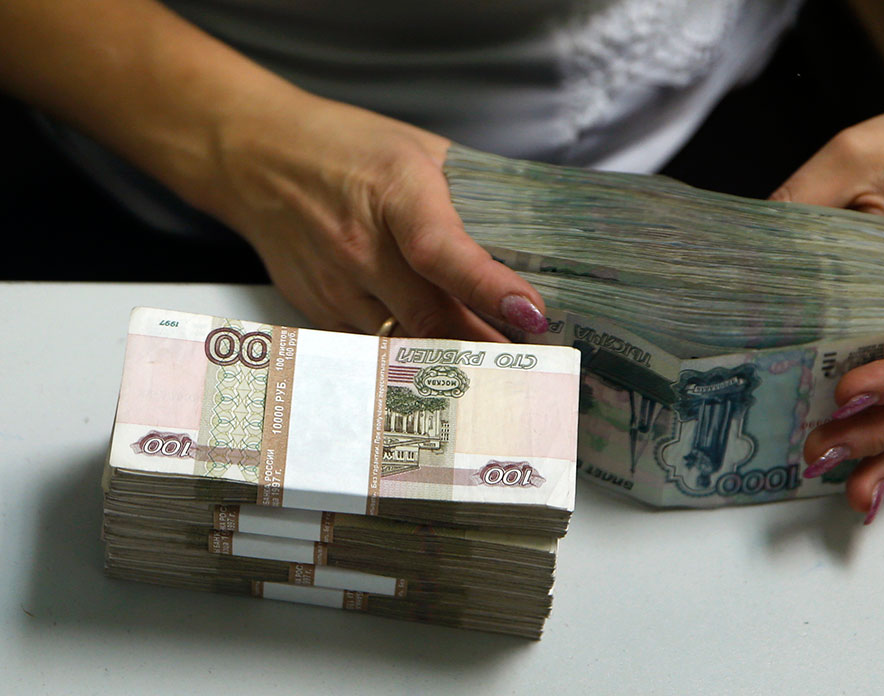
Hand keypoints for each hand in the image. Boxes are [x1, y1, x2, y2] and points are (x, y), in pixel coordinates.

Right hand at [200, 88, 546, 339]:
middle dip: (486, 346)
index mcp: (394, 191)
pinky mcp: (318, 309)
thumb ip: (467, 193)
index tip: (530, 312)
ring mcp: (333, 283)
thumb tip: (526, 238)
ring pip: (404, 342)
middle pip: (430, 316)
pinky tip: (435, 349)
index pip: (442, 250)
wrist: (254, 157)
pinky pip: (375, 344)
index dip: (490, 286)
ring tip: (492, 363)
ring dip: (450, 355)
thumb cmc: (341, 148)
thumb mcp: (415, 150)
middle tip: (531, 362)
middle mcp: (358, 245)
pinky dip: (409, 351)